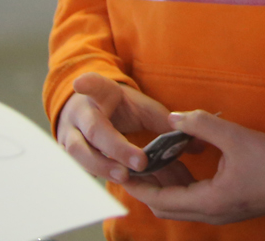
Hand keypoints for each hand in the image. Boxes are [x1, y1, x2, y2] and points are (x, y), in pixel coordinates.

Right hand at [57, 73, 176, 184]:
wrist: (90, 112)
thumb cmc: (120, 109)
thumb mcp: (141, 108)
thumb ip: (165, 122)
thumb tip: (197, 143)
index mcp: (101, 94)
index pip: (94, 86)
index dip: (88, 84)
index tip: (79, 83)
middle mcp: (81, 113)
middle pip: (94, 130)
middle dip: (116, 148)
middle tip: (139, 163)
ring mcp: (69, 134)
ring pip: (79, 152)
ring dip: (102, 167)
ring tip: (124, 177)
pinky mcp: (67, 153)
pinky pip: (77, 166)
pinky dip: (95, 174)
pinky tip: (113, 181)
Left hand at [120, 110, 264, 223]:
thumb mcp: (235, 137)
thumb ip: (202, 125)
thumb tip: (173, 117)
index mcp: (209, 201)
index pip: (160, 200)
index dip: (139, 186)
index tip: (121, 173)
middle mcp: (210, 213)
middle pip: (166, 207)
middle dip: (147, 188)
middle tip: (134, 166)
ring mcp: (219, 213)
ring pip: (179, 206)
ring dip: (164, 187)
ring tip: (153, 163)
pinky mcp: (228, 207)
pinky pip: (194, 202)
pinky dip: (181, 187)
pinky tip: (180, 167)